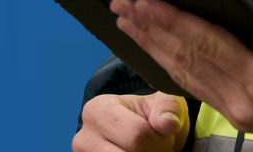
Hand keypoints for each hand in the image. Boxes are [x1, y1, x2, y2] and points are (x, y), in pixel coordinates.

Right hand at [72, 91, 188, 151]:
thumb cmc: (153, 117)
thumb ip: (168, 109)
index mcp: (99, 109)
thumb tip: (168, 123)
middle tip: (159, 147)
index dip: (159, 140)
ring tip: (148, 151)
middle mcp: (84, 137)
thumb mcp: (164, 105)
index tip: (164, 136)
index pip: (137, 134)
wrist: (144, 134)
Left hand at [112, 0, 252, 151]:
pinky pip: (198, 87)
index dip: (173, 21)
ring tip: (130, 24)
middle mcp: (240, 101)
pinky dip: (174, 66)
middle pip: (187, 61)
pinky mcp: (239, 115)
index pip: (207, 44)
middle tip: (122, 5)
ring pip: (187, 76)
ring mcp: (236, 112)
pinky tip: (161, 52)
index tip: (146, 0)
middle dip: (152, 31)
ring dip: (155, 48)